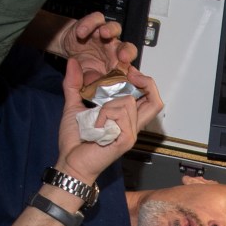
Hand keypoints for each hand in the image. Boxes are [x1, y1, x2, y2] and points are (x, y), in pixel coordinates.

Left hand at [51, 57, 162, 193]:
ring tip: (96, 118)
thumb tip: (72, 63)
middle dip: (146, 83)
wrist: (70, 162)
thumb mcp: (74, 106)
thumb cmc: (75, 141)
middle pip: (155, 101)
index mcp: (124, 118)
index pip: (148, 98)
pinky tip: (96, 126)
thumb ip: (74, 85)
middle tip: (131, 75)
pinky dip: (104, 115)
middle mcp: (132, 125)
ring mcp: (130, 133)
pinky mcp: (126, 139)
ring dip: (108, 104)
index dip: (144, 82)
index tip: (128, 71)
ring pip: (128, 101)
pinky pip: (119, 114)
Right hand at [54, 10, 138, 83]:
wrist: (70, 49)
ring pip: (115, 28)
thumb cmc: (84, 65)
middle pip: (128, 47)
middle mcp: (114, 49)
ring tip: (103, 34)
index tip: (129, 77)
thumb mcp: (87, 78)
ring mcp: (105, 35)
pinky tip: (81, 33)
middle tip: (122, 57)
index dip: (131, 72)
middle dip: (127, 51)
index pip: (129, 68)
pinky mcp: (94, 24)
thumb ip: (93, 84)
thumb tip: (99, 92)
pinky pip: (96, 20)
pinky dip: (88, 24)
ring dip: (111, 30)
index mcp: (117, 65)